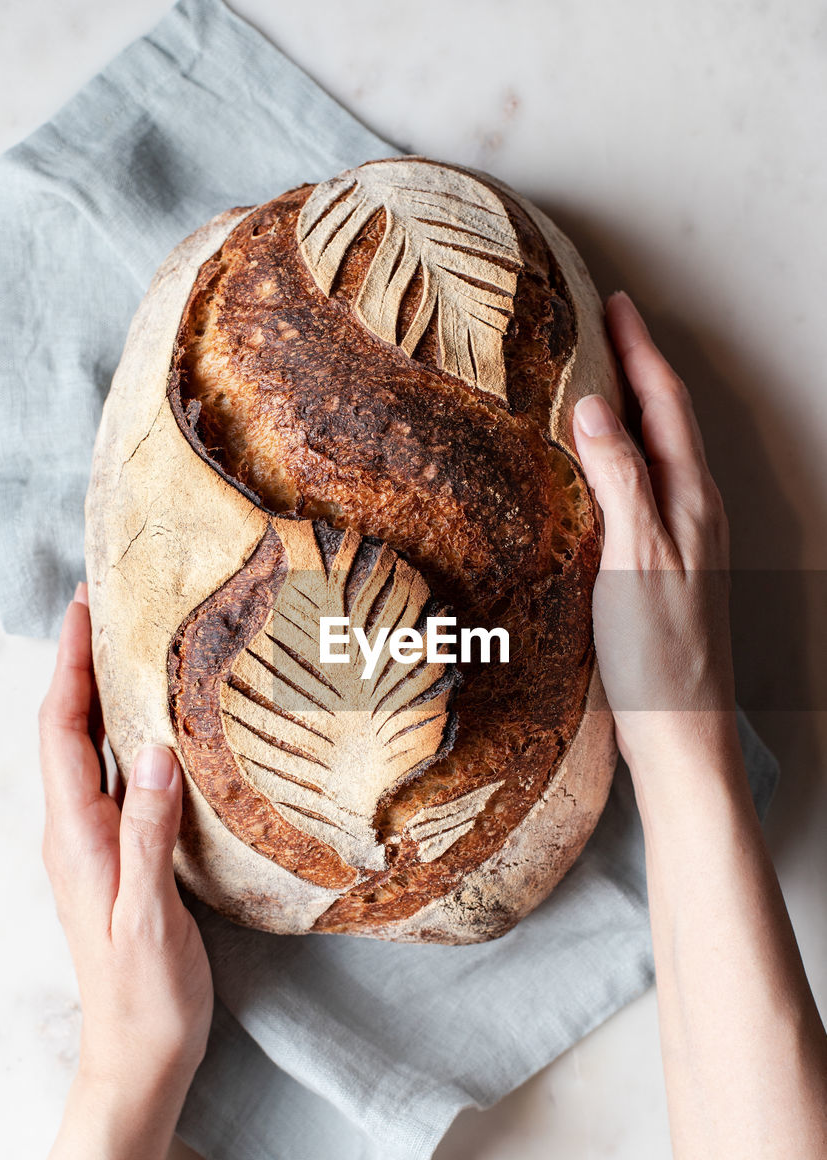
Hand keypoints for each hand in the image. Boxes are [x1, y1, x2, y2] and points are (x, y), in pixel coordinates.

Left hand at [38, 584, 212, 1103]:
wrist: (139, 1056)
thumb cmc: (144, 997)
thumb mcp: (149, 919)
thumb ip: (148, 837)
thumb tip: (158, 753)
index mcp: (76, 838)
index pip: (62, 732)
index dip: (69, 667)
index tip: (82, 608)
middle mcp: (75, 833)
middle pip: (68, 731)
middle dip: (78, 665)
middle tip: (105, 609)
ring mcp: (93, 846)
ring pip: (89, 753)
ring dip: (98, 696)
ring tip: (130, 649)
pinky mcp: (118, 859)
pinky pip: (114, 781)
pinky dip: (125, 738)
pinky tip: (157, 729)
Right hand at [572, 291, 737, 780]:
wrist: (678, 730)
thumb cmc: (659, 651)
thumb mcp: (635, 556)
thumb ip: (619, 477)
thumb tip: (592, 406)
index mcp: (692, 499)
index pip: (665, 403)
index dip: (639, 350)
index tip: (614, 302)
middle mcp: (694, 512)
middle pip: (668, 421)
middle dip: (638, 368)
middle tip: (603, 328)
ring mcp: (682, 541)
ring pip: (657, 455)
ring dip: (630, 412)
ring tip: (594, 382)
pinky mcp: (661, 568)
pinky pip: (642, 491)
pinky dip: (619, 460)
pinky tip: (594, 470)